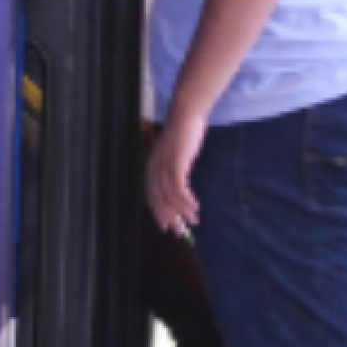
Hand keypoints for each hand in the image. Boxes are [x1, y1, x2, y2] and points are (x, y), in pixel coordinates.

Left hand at [146, 108, 205, 232]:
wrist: (187, 114)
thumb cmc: (183, 133)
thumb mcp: (175, 155)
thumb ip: (173, 169)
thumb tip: (178, 187)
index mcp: (151, 168)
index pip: (152, 197)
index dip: (159, 214)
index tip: (167, 227)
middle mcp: (154, 169)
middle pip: (159, 201)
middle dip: (170, 218)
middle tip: (180, 232)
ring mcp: (164, 166)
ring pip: (170, 198)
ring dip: (183, 211)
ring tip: (194, 220)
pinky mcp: (175, 163)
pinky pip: (179, 189)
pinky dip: (187, 201)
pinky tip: (195, 207)